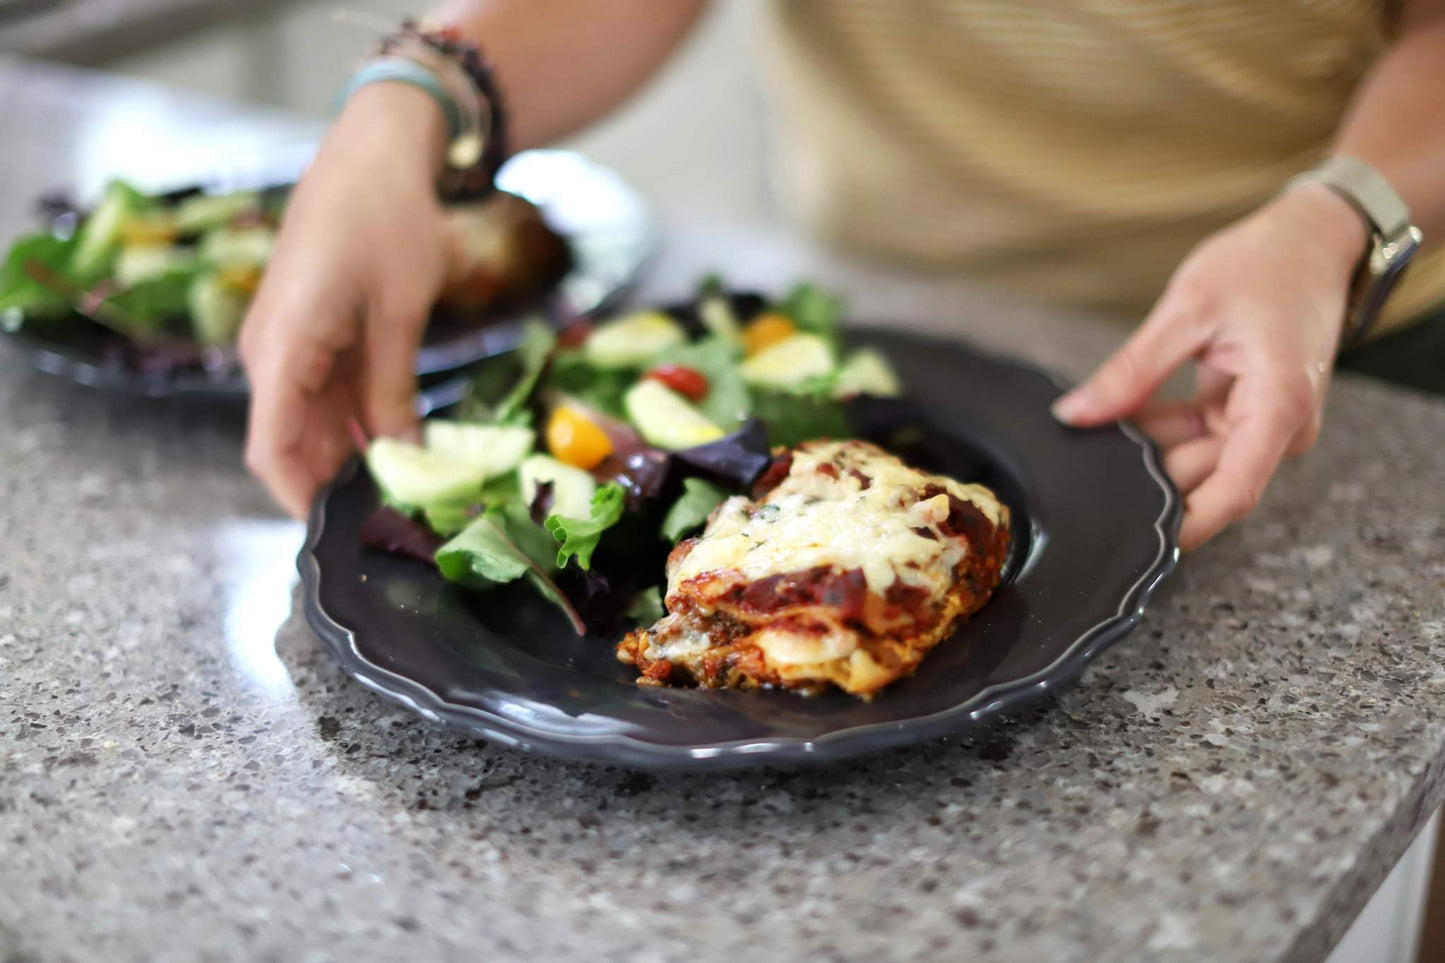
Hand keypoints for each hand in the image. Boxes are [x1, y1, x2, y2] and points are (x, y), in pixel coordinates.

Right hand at [240, 84, 449, 517]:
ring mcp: (283, 347)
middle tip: (398, 522)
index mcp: (282, 347)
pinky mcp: (303, 339)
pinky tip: (397, 447)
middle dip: (335, 488)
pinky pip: (319, 400)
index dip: (303, 501)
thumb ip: (393, 391)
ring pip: (306, 427)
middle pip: (289, 447)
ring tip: (406, 492)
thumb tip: (405, 460)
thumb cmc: (386, 222)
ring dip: (347, 460)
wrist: (369, 157)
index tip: (345, 538)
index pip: (272, 451)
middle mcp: (269, 353)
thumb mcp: (400, 315)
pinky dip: (352, 427)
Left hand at [1051, 183, 1367, 550]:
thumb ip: (1132, 370)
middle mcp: (1279, 425)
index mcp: (1277, 406)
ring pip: (1197, 459)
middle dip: (1148, 474)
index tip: (1134, 539)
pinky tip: (1123, 415)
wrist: (1316, 236)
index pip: (1232, 493)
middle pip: (1206, 477)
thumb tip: (1075, 415)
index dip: (1184, 525)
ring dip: (1151, 448)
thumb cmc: (1267, 262)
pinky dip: (1163, 429)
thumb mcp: (1187, 310)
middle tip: (1087, 458)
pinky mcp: (1250, 412)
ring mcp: (1266, 421)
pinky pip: (1199, 436)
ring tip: (1102, 425)